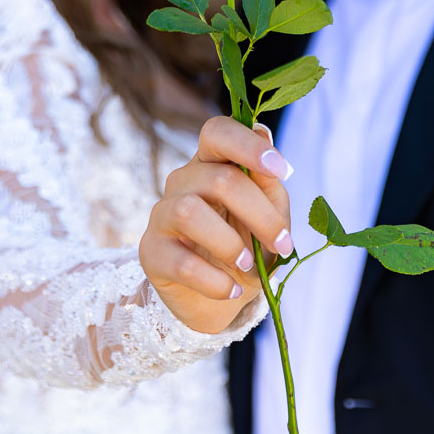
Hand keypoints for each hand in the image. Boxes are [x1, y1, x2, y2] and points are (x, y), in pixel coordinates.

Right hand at [139, 116, 292, 333]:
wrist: (220, 301)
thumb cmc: (248, 247)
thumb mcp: (270, 216)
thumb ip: (267, 181)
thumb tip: (263, 132)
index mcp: (212, 163)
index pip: (217, 132)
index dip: (247, 145)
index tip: (282, 170)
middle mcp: (182, 181)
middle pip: (218, 179)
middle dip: (259, 213)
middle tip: (283, 243)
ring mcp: (162, 215)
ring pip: (189, 211)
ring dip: (229, 242)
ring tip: (248, 265)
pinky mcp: (151, 252)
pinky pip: (181, 262)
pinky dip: (214, 281)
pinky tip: (232, 290)